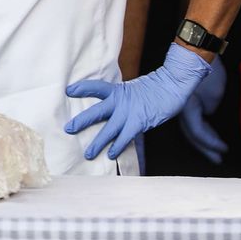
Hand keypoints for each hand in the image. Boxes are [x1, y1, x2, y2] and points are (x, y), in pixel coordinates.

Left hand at [65, 43, 209, 160]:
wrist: (172, 85)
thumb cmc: (155, 87)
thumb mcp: (133, 89)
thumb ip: (121, 98)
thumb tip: (112, 106)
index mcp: (117, 90)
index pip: (96, 87)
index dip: (82, 88)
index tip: (68, 91)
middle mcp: (120, 101)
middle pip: (96, 112)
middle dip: (82, 121)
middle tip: (68, 129)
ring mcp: (129, 112)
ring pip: (109, 129)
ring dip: (98, 142)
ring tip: (88, 153)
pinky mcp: (140, 121)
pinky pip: (125, 137)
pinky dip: (118, 146)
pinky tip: (110, 155)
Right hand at [178, 55, 227, 163]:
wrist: (193, 52)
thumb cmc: (205, 72)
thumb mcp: (214, 95)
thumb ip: (209, 110)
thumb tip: (207, 115)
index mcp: (185, 108)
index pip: (198, 132)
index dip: (211, 143)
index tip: (223, 149)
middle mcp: (177, 108)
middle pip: (190, 134)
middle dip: (204, 148)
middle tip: (217, 159)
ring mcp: (177, 103)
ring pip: (188, 126)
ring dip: (202, 139)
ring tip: (214, 148)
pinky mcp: (180, 98)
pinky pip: (189, 118)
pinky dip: (199, 126)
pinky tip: (206, 130)